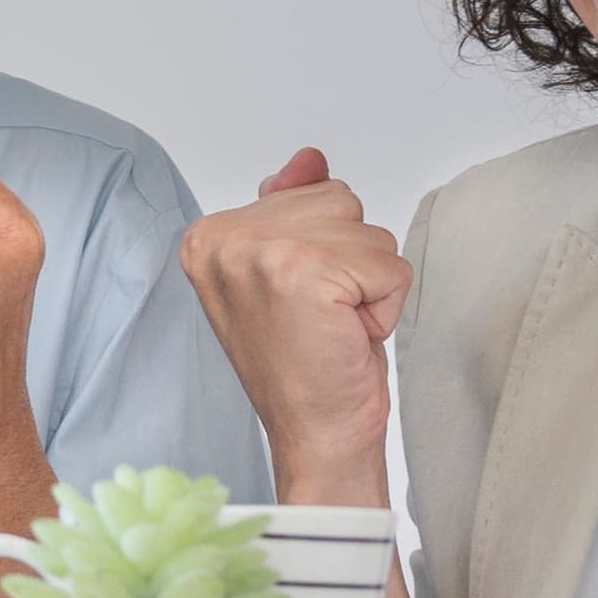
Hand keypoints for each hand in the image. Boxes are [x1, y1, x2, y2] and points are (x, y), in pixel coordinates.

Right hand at [178, 148, 409, 504]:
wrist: (316, 437)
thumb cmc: (305, 368)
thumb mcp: (293, 275)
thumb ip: (294, 209)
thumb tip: (308, 160)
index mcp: (209, 236)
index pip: (311, 194)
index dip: (325, 251)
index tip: (296, 303)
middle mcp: (223, 239)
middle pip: (340, 202)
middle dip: (350, 261)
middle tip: (319, 317)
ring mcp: (258, 252)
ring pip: (367, 230)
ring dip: (368, 283)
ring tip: (332, 326)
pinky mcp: (301, 272)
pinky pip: (388, 264)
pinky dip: (385, 304)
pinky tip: (347, 335)